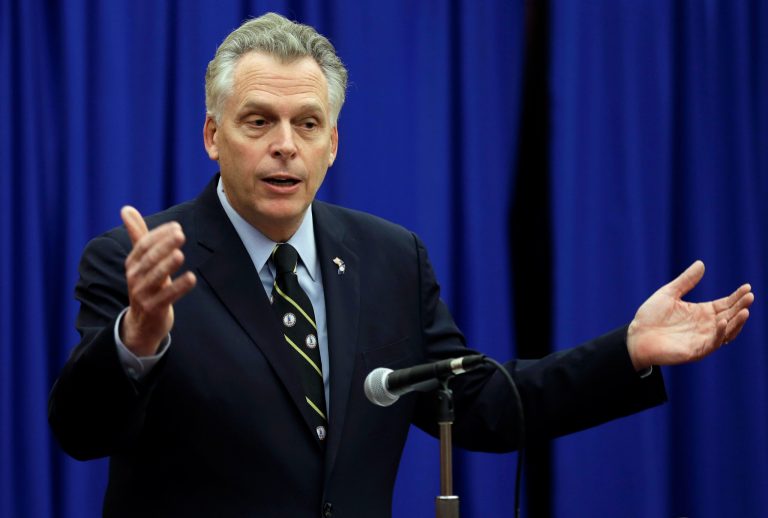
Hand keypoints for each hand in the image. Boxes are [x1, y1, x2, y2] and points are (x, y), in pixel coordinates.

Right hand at [120, 206, 196, 355]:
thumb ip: (138, 235)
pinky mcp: (153, 309)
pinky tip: (192, 278)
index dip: (158, 235)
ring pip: (155, 278)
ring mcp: (142, 294)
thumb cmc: (147, 285)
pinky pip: (166, 297)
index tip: (176, 226)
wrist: (142, 324)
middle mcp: (135, 278)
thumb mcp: (142, 261)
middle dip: (163, 246)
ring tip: (180, 254)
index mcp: (132, 264)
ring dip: (167, 266)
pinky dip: (178, 288)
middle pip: (149, 260)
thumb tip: (126, 208)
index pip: (143, 246)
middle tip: (180, 234)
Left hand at [627, 260, 753, 370]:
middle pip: (730, 316)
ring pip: (727, 331)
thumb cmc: (650, 317)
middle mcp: (706, 326)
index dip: (737, 296)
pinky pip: (712, 343)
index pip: (725, 304)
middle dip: (741, 306)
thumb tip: (701, 263)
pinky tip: (722, 322)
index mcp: (702, 312)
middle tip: (749, 296)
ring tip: (744, 310)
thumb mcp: (669, 294)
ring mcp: (702, 339)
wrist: (635, 336)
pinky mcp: (695, 351)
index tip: (747, 287)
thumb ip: (686, 281)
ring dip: (737, 322)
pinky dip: (719, 333)